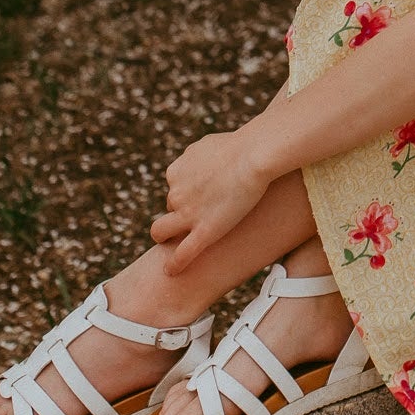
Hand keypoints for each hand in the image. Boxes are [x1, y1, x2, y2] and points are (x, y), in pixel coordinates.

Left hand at [150, 130, 267, 275]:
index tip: (203, 194)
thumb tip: (200, 161)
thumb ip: (198, 156)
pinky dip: (175, 264)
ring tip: (170, 243)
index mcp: (176, 171)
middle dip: (180, 211)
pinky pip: (182, 254)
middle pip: (171, 206)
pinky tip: (171, 271)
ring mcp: (188, 214)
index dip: (188, 191)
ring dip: (165, 236)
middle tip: (197, 215)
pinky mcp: (204, 232)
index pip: (175, 186)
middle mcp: (176, 192)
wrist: (253, 156)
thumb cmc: (239, 146)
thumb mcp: (208, 144)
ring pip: (161, 231)